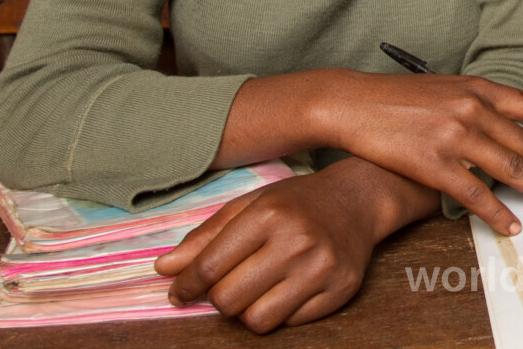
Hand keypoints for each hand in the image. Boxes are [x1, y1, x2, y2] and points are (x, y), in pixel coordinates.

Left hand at [155, 158, 436, 332]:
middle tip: (230, 283)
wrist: (358, 199)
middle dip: (220, 297)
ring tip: (258, 288)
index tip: (180, 292)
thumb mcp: (250, 205)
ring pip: (257, 320)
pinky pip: (290, 324)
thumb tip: (164, 269)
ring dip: (249, 310)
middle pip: (229, 300)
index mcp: (269, 215)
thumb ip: (206, 237)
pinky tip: (288, 288)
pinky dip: (281, 312)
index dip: (186, 285)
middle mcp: (297, 241)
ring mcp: (322, 268)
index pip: (209, 267)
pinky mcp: (341, 290)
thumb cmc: (297, 201)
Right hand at [320, 72, 522, 235]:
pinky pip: (477, 195)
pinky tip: (513, 224)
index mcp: (476, 88)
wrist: (351, 103)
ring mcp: (455, 137)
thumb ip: (473, 103)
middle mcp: (473, 109)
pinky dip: (499, 213)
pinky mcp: (435, 164)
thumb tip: (498, 127)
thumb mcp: (441, 87)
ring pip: (512, 169)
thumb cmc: (393, 97)